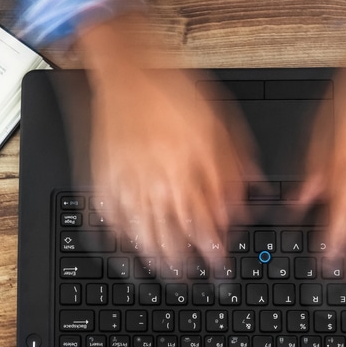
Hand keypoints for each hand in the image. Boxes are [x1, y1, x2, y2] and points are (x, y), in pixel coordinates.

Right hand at [76, 13, 253, 262]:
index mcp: (187, 170)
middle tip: (193, 281)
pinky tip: (126, 252)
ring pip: (143, 235)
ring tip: (166, 275)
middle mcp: (156, 182)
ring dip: (155, 260)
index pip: (204, 223)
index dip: (214, 250)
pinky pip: (110, 221)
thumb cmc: (173, 90)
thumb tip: (242, 206)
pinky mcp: (103, 178)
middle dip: (185, 264)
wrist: (127, 65)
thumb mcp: (219, 124)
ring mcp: (126, 183)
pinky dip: (118, 242)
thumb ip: (232, 171)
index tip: (221, 267)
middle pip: (173, 236)